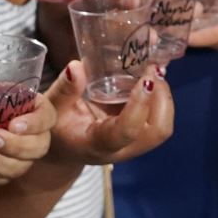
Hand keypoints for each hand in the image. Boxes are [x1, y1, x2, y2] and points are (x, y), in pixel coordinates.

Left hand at [0, 88, 55, 186]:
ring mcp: (19, 155)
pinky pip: (3, 178)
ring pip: (22, 166)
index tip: (13, 125)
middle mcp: (28, 132)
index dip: (36, 123)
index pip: (47, 115)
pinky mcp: (5, 172)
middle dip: (16, 146)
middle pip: (40, 145)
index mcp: (25, 106)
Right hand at [47, 59, 174, 165]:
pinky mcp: (140, 135)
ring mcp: (135, 144)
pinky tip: (150, 77)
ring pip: (163, 125)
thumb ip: (64, 89)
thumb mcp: (53, 109)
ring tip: (153, 70)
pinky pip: (160, 118)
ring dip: (164, 97)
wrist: (65, 150)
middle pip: (158, 131)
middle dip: (162, 98)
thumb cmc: (58, 129)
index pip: (127, 130)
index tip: (145, 78)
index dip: (140, 105)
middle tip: (153, 69)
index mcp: (100, 143)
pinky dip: (160, 97)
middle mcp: (123, 148)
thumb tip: (76, 66)